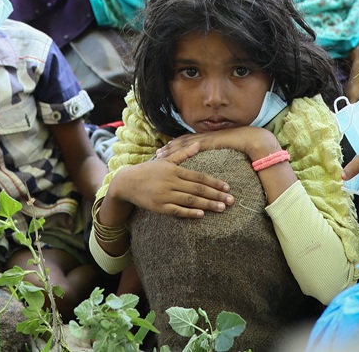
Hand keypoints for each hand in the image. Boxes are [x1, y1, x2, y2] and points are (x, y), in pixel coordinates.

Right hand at [109, 146, 233, 218]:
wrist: (127, 183)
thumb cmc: (148, 171)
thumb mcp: (165, 160)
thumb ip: (183, 153)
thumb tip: (198, 144)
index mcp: (175, 170)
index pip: (199, 176)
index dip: (214, 182)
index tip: (227, 187)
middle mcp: (171, 182)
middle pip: (198, 189)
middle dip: (216, 195)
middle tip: (231, 200)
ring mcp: (165, 195)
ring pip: (190, 200)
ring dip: (208, 205)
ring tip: (222, 208)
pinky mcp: (159, 207)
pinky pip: (177, 211)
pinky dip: (189, 213)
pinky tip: (201, 215)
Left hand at [155, 126, 279, 162]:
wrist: (250, 138)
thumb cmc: (240, 145)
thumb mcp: (223, 149)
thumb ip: (214, 152)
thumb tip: (208, 162)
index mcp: (206, 137)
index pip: (186, 142)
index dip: (173, 147)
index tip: (162, 152)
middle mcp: (203, 136)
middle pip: (181, 142)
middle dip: (169, 149)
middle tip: (156, 154)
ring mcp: (206, 137)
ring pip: (184, 143)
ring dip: (171, 150)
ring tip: (160, 156)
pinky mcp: (210, 141)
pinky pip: (193, 146)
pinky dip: (183, 150)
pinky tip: (175, 155)